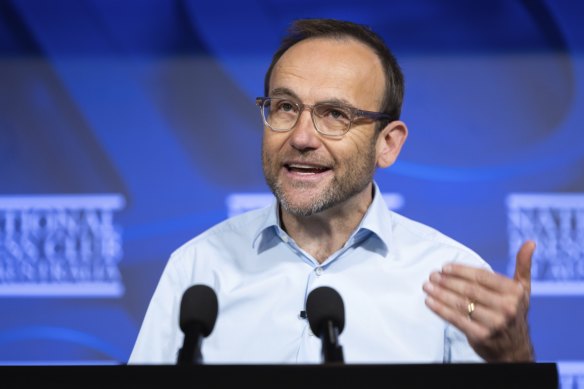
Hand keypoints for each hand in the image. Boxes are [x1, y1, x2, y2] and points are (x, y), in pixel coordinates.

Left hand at [423, 240, 535, 361]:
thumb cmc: (514, 313)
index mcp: (515, 292)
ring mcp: (494, 323)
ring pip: (461, 304)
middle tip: (432, 275)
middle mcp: (507, 308)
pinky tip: (429, 301)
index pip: (482, 276)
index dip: (461, 270)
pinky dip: (440, 309)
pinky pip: (456, 319)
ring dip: (440, 294)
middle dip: (447, 281)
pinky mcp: (481, 336)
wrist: (515, 349)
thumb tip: (531, 242)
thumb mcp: (523, 290)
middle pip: (470, 289)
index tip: (445, 267)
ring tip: (427, 286)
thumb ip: (523, 266)